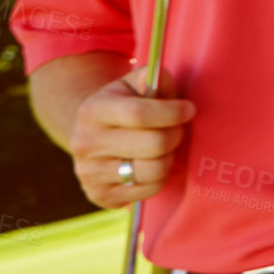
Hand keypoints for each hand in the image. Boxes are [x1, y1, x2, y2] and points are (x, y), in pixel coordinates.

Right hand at [68, 68, 193, 208]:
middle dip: (175, 135)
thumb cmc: (126, 105)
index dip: (172, 112)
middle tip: (176, 130)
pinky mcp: (99, 195)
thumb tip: (162, 82)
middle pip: (153, 143)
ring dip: (169, 157)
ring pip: (154, 169)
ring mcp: (89, 173)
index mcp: (92, 110)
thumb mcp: (135, 84)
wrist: (94, 136)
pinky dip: (160, 178)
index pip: (139, 113)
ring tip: (164, 148)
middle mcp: (84, 143)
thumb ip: (152, 78)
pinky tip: (151, 164)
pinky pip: (149, 189)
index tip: (189, 109)